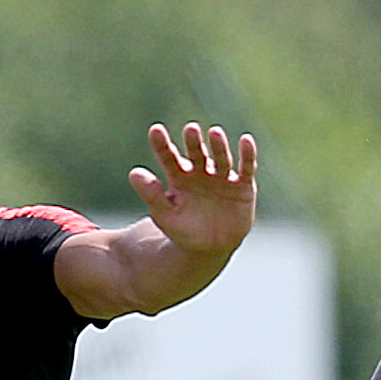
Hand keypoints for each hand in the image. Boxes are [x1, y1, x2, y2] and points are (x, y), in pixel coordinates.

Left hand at [128, 122, 260, 258]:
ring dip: (219, 146)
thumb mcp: (165, 215)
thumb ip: (151, 194)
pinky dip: (247, 155)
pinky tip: (246, 141)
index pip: (169, 157)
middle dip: (194, 143)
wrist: (210, 249)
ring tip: (215, 133)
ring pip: (220, 158)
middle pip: (196, 154)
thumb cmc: (183, 230)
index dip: (162, 145)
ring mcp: (222, 177)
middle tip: (190, 130)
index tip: (155, 131)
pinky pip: (246, 168)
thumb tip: (133, 173)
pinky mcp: (242, 186)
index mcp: (179, 177)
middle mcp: (200, 172)